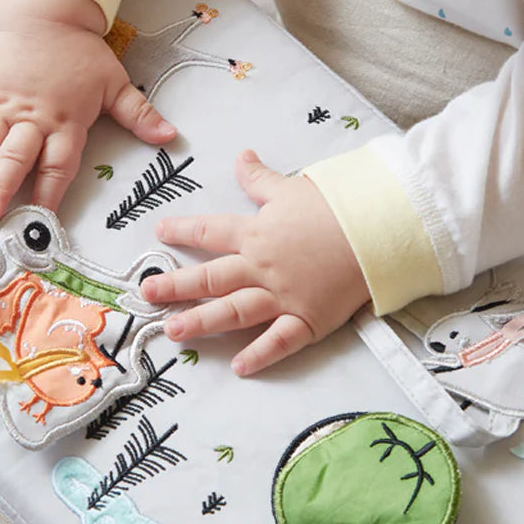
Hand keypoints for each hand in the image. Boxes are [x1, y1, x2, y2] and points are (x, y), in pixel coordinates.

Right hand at [0, 0, 175, 221]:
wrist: (45, 13)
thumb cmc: (81, 53)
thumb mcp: (116, 82)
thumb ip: (139, 114)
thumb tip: (170, 137)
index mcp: (67, 119)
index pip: (58, 164)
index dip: (49, 193)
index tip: (41, 221)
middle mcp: (33, 117)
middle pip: (15, 157)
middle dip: (1, 188)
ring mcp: (4, 106)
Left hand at [140, 150, 370, 375]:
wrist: (377, 229)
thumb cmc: (335, 206)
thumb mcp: (291, 187)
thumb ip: (260, 178)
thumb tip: (241, 155)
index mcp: (255, 233)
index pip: (210, 231)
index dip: (182, 230)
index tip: (159, 232)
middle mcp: (261, 266)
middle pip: (211, 277)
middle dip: (176, 285)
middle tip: (146, 294)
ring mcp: (282, 295)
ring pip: (234, 311)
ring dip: (202, 321)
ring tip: (173, 331)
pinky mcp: (308, 318)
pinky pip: (280, 340)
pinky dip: (260, 354)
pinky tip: (239, 367)